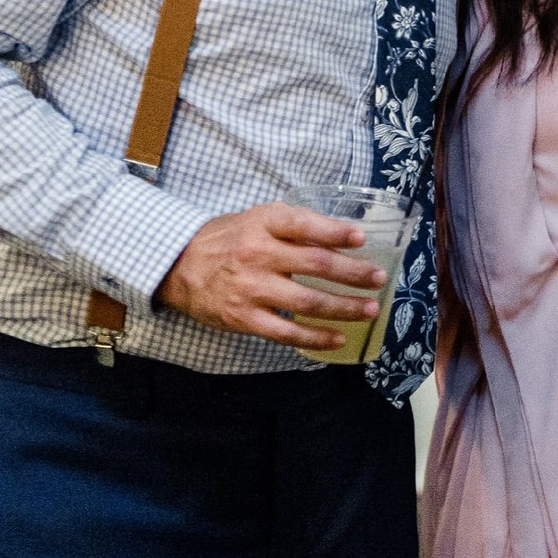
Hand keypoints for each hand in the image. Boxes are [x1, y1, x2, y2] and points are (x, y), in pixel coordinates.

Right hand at [153, 203, 385, 352]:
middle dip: (352, 273)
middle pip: (314, 264)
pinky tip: (339, 338)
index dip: (334, 231)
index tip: (361, 238)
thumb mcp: (258, 219)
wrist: (179, 267)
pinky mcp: (244, 318)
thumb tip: (343, 236)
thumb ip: (295, 226)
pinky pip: (286, 332)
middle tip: (379, 279)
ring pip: (306, 301)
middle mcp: (257, 254)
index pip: (302, 225)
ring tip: (370, 309)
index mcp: (262, 224)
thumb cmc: (229, 240)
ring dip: (343, 307)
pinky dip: (315, 338)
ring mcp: (251, 289)